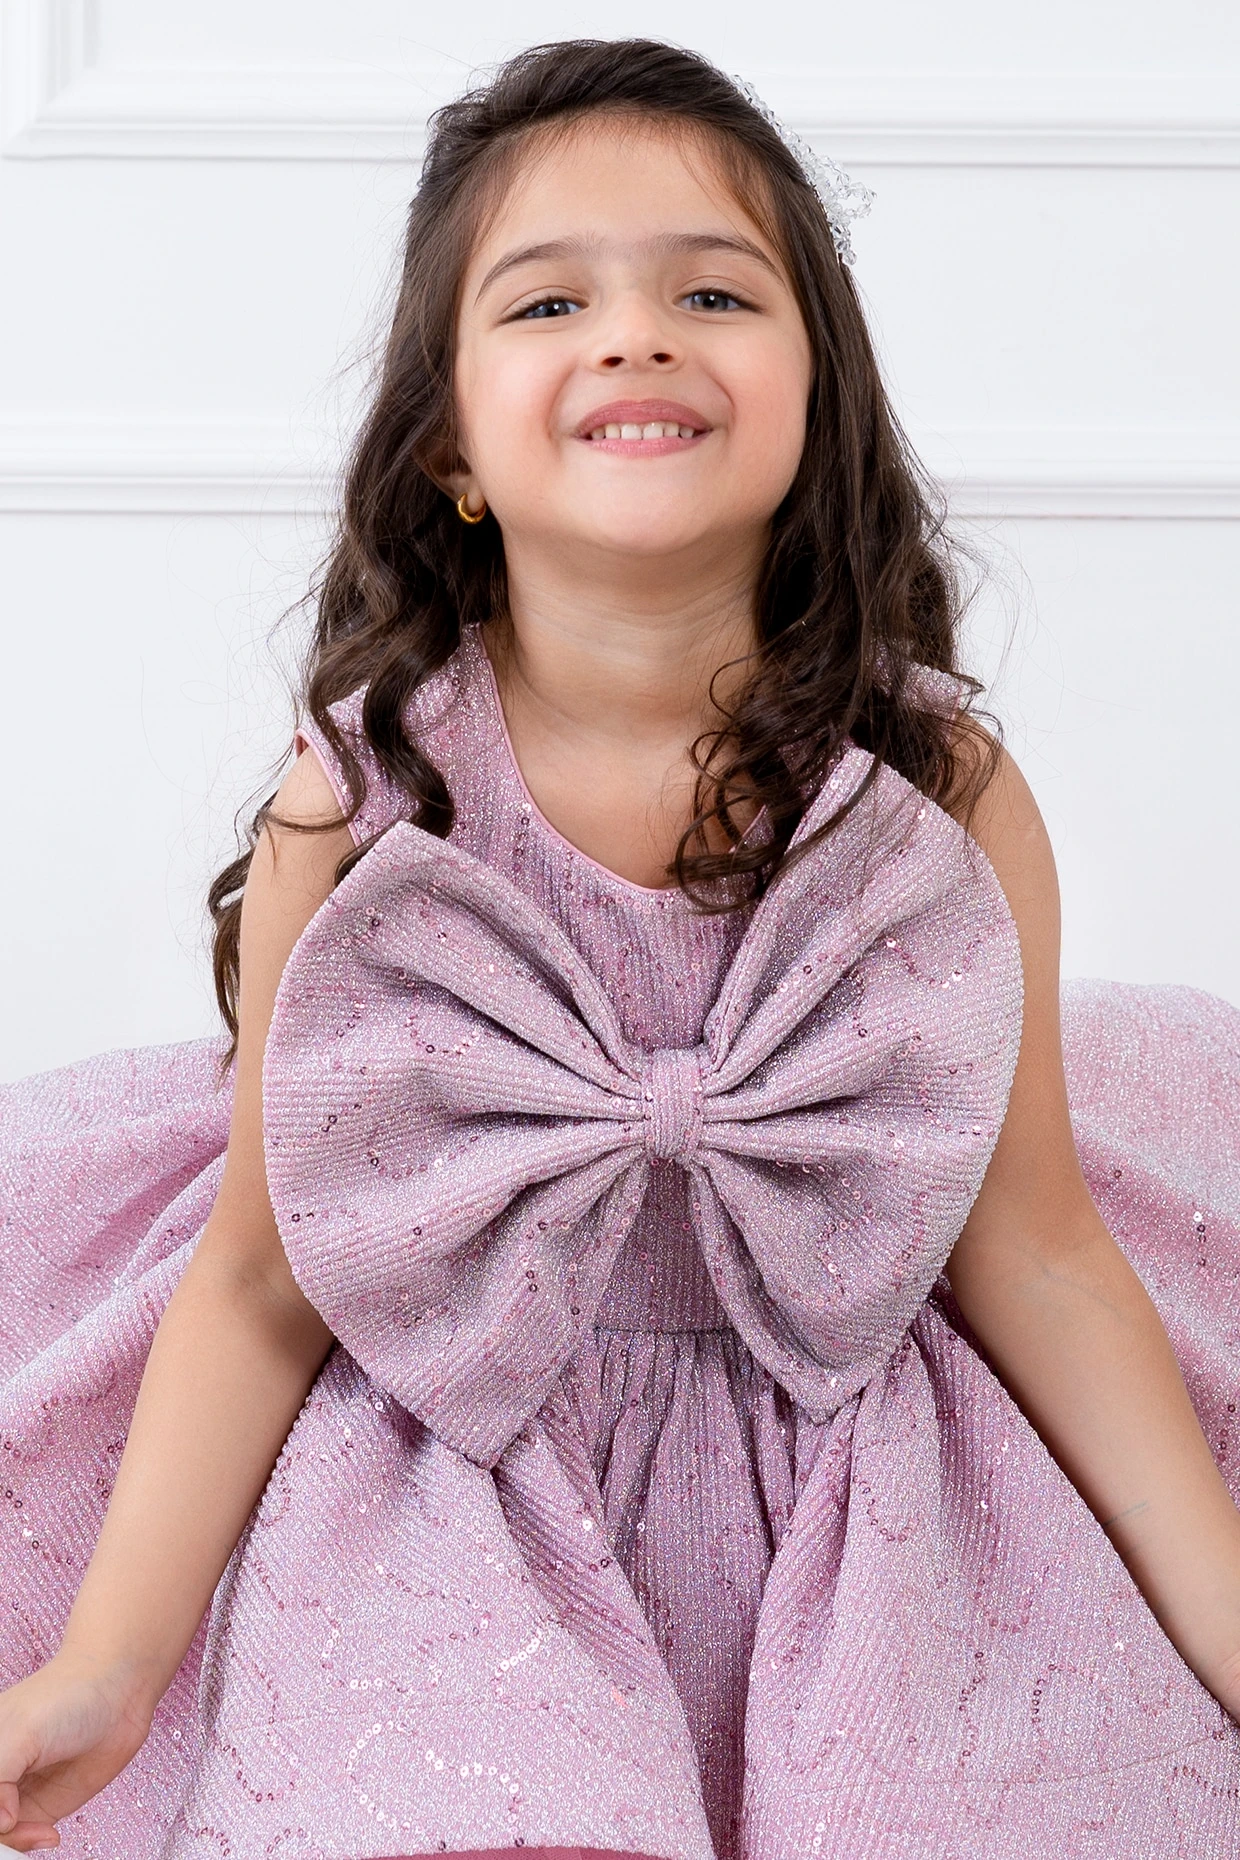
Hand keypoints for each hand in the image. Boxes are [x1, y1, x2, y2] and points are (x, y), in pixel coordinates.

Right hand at [0, 1652, 152, 1852]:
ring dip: (14, 1843)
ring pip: (0, 1835)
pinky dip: (28, 1845)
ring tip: (39, 1832)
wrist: (119, 1690)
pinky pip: (21, 1840)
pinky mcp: (39, 1808)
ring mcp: (12, 1794)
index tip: (4, 1817)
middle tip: (15, 1829)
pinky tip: (49, 1835)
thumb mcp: (22, 1732)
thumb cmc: (67, 1697)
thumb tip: (1, 1823)